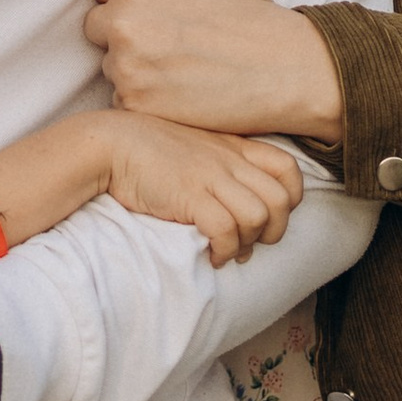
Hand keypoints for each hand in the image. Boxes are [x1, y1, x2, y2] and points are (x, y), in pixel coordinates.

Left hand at [87, 0, 345, 147]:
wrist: (285, 70)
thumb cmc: (252, 9)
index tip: (167, 10)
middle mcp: (122, 25)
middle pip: (97, 27)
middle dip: (125, 30)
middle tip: (171, 39)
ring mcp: (127, 68)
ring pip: (109, 64)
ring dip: (134, 65)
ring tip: (179, 65)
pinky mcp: (137, 106)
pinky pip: (121, 100)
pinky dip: (143, 98)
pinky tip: (177, 90)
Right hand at [100, 114, 305, 264]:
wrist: (110, 144)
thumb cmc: (149, 151)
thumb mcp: (196, 148)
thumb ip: (222, 166)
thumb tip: (239, 212)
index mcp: (234, 146)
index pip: (288, 169)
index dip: (291, 198)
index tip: (271, 216)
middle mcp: (229, 160)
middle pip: (282, 200)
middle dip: (275, 231)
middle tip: (251, 242)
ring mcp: (210, 177)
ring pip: (258, 217)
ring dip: (248, 243)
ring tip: (228, 251)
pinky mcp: (190, 196)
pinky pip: (226, 231)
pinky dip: (224, 251)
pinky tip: (211, 256)